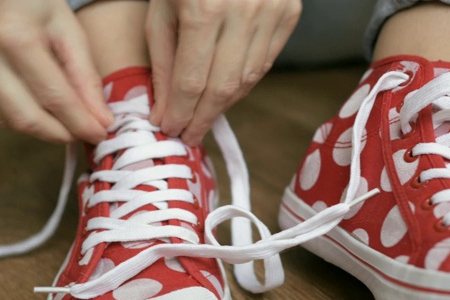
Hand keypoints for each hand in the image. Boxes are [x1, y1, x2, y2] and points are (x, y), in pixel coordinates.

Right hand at [0, 0, 112, 143]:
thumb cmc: (32, 3)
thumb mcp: (68, 29)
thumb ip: (86, 77)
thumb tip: (101, 121)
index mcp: (14, 35)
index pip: (53, 96)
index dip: (80, 122)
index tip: (101, 134)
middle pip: (27, 117)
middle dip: (61, 133)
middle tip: (83, 134)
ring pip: (8, 121)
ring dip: (42, 129)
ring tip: (63, 121)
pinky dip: (20, 116)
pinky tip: (34, 103)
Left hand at [146, 0, 300, 145]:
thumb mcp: (161, 9)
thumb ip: (163, 60)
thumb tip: (166, 110)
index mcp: (205, 9)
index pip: (192, 81)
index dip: (180, 113)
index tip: (169, 130)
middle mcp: (245, 12)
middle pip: (224, 87)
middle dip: (202, 118)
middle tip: (187, 136)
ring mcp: (273, 12)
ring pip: (249, 80)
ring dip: (224, 105)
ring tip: (202, 119)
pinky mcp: (289, 13)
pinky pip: (265, 63)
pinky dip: (244, 84)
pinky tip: (225, 94)